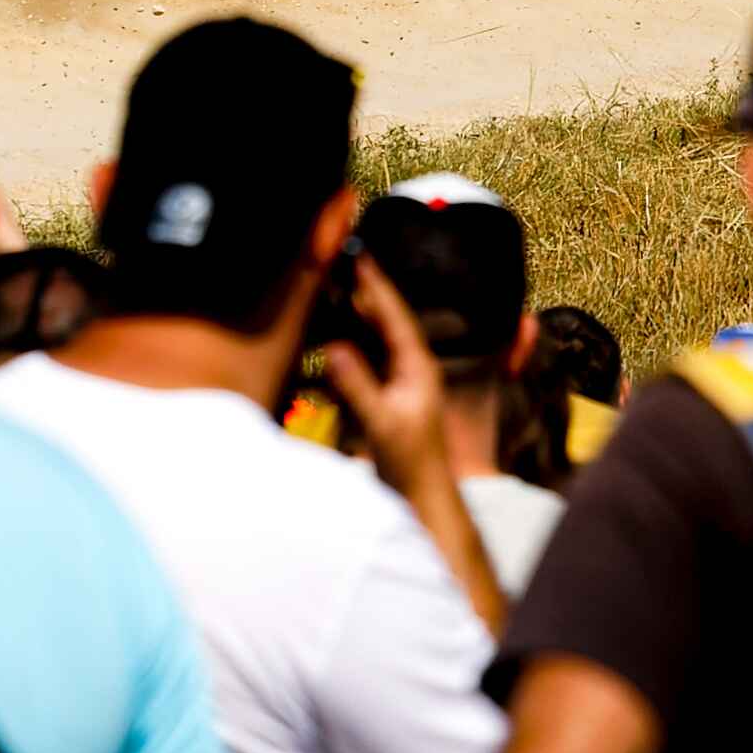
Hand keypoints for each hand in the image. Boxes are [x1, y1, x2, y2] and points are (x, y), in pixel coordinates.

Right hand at [318, 258, 452, 495]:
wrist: (422, 495)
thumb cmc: (411, 461)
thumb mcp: (383, 422)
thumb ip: (358, 386)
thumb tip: (334, 348)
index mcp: (417, 366)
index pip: (394, 316)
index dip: (376, 285)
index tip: (359, 256)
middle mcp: (409, 367)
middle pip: (384, 321)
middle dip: (362, 292)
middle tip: (338, 263)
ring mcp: (398, 381)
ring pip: (374, 339)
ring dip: (353, 316)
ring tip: (329, 288)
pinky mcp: (385, 395)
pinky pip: (365, 360)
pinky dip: (348, 344)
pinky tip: (330, 335)